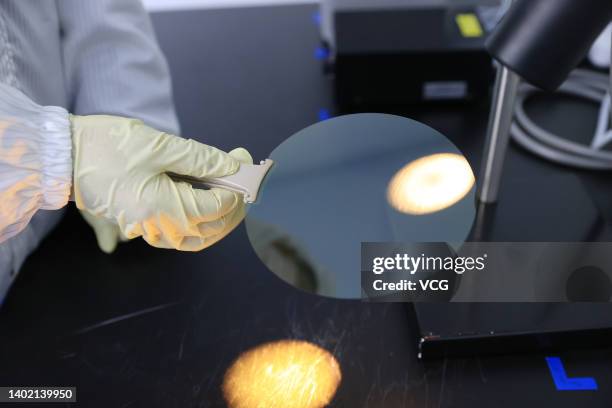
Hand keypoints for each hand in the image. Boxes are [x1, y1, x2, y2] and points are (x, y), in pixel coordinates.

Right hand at [72, 115, 251, 250]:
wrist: (61, 154)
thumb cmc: (107, 145)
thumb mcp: (160, 146)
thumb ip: (202, 160)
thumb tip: (235, 167)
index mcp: (163, 209)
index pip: (217, 206)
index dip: (238, 185)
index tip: (245, 160)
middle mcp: (156, 228)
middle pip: (212, 228)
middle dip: (235, 204)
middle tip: (244, 177)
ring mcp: (147, 230)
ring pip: (197, 237)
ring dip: (219, 217)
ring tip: (228, 189)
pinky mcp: (141, 224)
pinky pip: (179, 234)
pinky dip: (199, 221)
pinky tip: (204, 200)